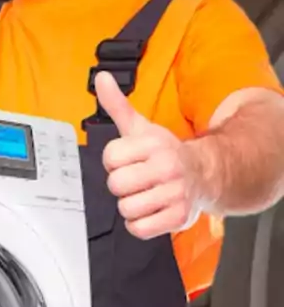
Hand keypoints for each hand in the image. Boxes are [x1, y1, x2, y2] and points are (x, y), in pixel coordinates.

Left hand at [95, 71, 203, 238]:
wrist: (205, 174)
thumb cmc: (164, 152)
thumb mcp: (140, 127)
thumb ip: (116, 105)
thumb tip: (100, 77)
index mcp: (154, 143)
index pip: (110, 158)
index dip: (114, 162)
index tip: (129, 159)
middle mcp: (168, 167)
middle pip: (116, 185)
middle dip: (121, 185)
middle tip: (138, 180)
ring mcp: (176, 193)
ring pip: (126, 208)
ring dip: (130, 205)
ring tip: (146, 194)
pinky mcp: (179, 218)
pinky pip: (139, 229)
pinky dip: (140, 224)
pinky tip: (151, 210)